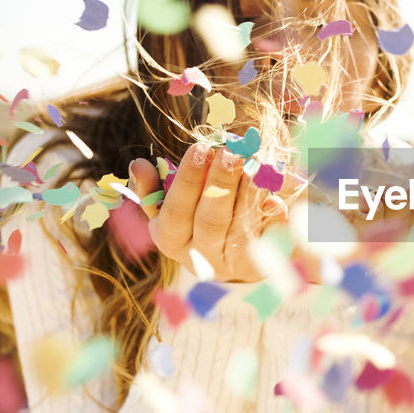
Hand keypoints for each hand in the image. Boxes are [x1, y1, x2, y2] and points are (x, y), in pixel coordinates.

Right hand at [128, 142, 286, 282]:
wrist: (232, 259)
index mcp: (172, 241)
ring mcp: (234, 264)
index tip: (200, 148)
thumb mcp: (167, 210)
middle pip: (210, 220)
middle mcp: (202, 257)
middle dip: (220, 183)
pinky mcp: (265, 264)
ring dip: (249, 193)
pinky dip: (274, 219)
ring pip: (241, 227)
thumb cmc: (194, 222)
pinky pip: (271, 241)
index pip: (176, 212)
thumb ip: (152, 188)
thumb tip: (138, 165)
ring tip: (254, 162)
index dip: (187, 180)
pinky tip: (275, 196)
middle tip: (231, 152)